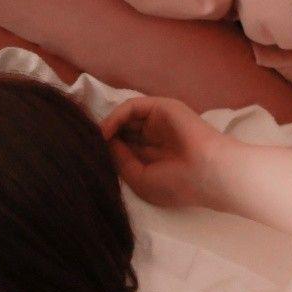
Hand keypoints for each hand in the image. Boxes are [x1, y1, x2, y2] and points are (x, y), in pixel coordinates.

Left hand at [99, 95, 229, 208]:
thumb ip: (120, 161)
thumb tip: (103, 143)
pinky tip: (104, 131)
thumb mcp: (140, 179)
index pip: (124, 149)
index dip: (106, 150)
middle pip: (123, 131)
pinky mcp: (161, 107)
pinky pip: (132, 107)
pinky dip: (116, 117)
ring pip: (125, 118)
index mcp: (153, 157)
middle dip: (105, 137)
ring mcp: (157, 121)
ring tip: (92, 139)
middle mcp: (154, 137)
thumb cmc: (177, 184)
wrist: (207, 172)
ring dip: (107, 126)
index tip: (88, 158)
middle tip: (84, 144)